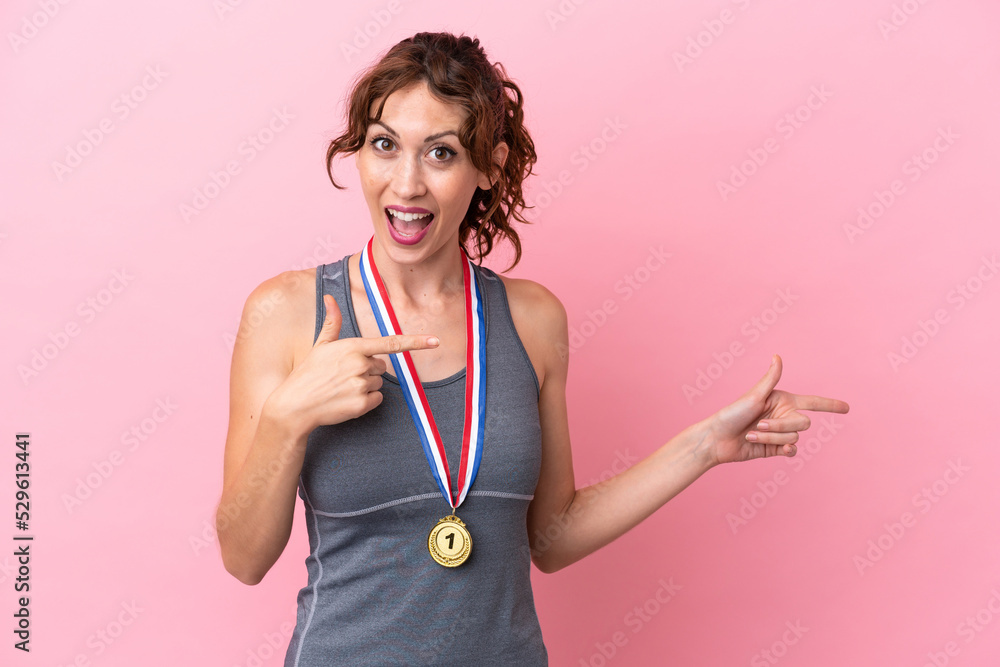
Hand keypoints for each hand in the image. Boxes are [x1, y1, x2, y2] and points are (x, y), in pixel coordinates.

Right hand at [267, 294, 439, 434]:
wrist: (294, 406)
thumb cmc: (307, 373)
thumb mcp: (320, 345)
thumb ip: (332, 322)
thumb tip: (330, 298)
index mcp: (353, 347)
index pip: (391, 343)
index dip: (416, 342)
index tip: (435, 341)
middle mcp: (360, 364)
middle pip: (382, 366)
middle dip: (367, 370)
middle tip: (343, 375)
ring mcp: (362, 385)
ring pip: (379, 383)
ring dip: (365, 386)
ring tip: (341, 388)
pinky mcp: (362, 404)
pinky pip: (377, 399)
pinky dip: (365, 401)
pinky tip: (346, 400)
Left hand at [701, 354, 848, 465]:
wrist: (717, 439)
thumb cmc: (731, 414)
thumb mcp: (753, 395)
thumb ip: (770, 379)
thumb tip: (777, 356)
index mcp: (782, 400)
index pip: (813, 403)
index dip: (830, 405)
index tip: (847, 408)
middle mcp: (784, 416)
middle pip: (803, 423)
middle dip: (780, 425)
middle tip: (757, 424)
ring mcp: (781, 433)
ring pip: (795, 437)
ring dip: (771, 437)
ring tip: (751, 434)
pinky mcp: (776, 449)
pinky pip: (793, 450)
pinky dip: (786, 449)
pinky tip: (779, 449)